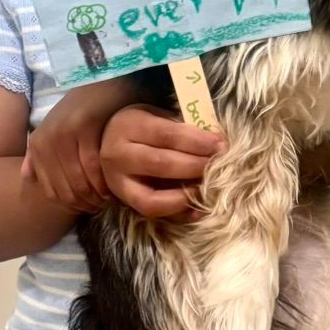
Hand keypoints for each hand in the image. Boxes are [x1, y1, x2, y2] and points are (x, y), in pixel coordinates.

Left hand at [21, 79, 135, 212]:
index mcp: (37, 146)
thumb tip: (26, 178)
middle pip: (67, 190)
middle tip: (103, 204)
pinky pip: (95, 166)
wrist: (102, 81)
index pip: (52, 192)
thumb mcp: (54, 129)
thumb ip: (37, 154)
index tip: (90, 206)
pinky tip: (114, 181)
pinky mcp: (85, 128)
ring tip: (110, 196)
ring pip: (81, 181)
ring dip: (97, 194)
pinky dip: (105, 180)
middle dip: (86, 203)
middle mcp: (46, 142)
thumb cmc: (80, 108)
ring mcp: (64, 134)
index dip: (72, 205)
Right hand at [100, 104, 224, 220]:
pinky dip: (179, 213)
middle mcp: (119, 155)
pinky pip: (152, 213)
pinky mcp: (124, 202)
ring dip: (186, 195)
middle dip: (195, 166)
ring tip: (208, 187)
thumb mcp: (157, 116)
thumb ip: (182, 128)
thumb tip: (216, 143)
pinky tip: (198, 207)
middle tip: (220, 165)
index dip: (197, 141)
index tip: (221, 144)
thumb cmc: (142, 127)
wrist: (108, 143)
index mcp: (130, 126)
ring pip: (152, 197)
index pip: (167, 134)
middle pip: (161, 164)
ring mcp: (118, 182)